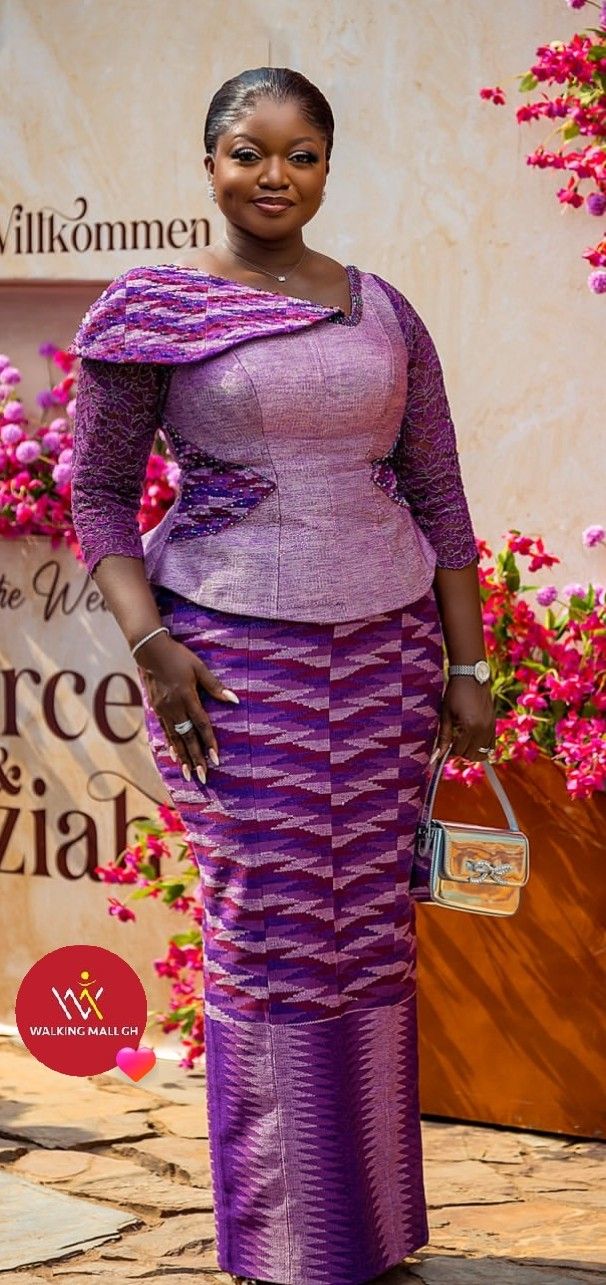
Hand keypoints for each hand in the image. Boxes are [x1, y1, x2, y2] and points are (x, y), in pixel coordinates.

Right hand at [135, 633, 238, 782]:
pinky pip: (165, 732)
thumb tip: (234, 699)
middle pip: (187, 738)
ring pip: (175, 738)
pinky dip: (171, 745)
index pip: (201, 726)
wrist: (149, 651)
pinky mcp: (156, 709)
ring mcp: (163, 710)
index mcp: (187, 698)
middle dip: (195, 758)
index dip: (209, 743)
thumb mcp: (199, 668)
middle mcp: (174, 708)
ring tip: (189, 774)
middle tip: (203, 776)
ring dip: (183, 757)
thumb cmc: (178, 656)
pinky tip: (175, 757)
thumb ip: (215, 686)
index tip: (215, 760)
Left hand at [435, 676, 495, 762]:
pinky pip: (491, 744)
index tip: (445, 747)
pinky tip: (472, 739)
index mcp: (469, 726)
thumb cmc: (455, 693)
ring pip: (484, 752)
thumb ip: (444, 736)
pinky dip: (482, 746)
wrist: (471, 677)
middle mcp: (483, 729)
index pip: (460, 751)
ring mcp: (490, 727)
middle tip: (453, 743)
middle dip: (461, 752)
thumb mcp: (446, 714)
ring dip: (472, 751)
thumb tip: (437, 755)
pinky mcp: (494, 724)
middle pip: (472, 755)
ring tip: (462, 741)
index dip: (450, 751)